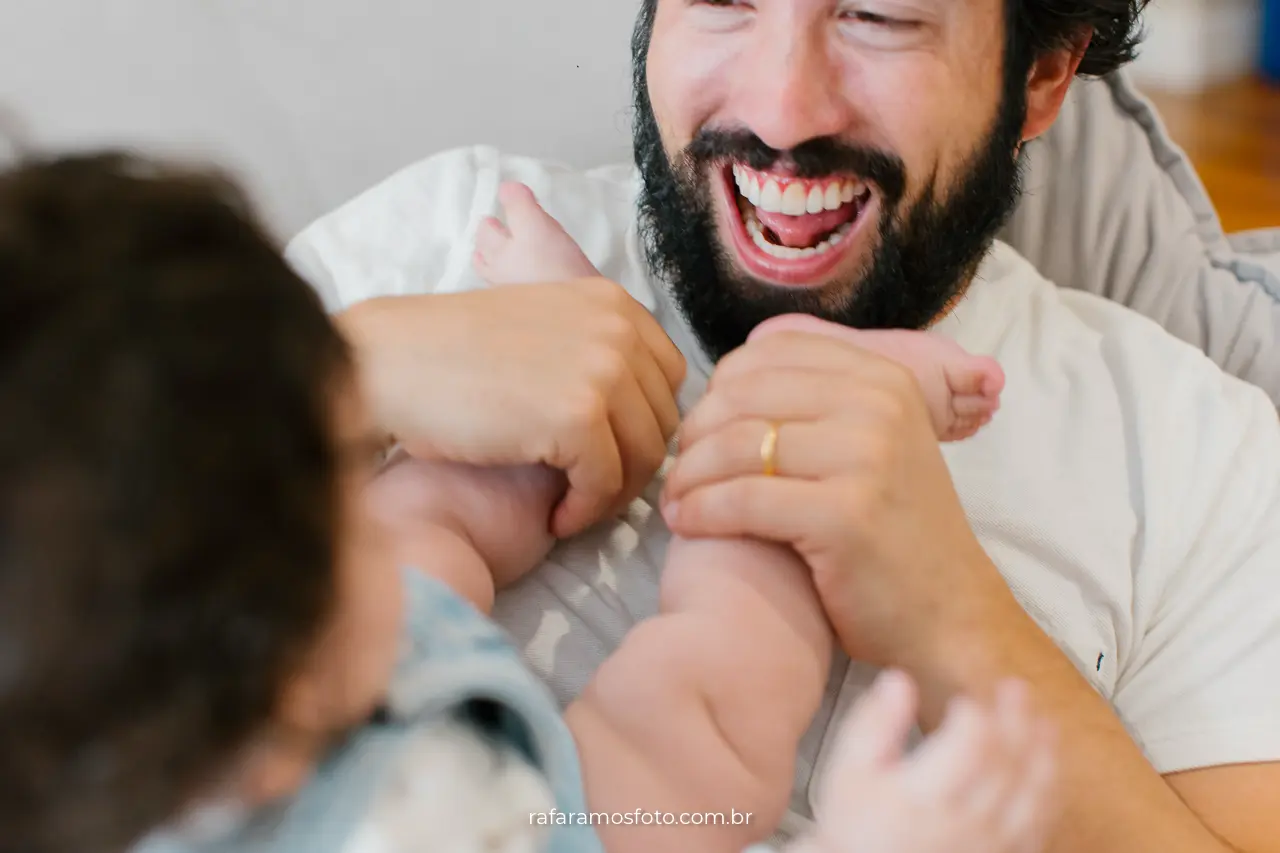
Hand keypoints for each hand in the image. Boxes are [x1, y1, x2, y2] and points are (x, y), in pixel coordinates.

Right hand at [339, 278, 684, 536]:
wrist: (389, 364)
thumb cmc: (450, 357)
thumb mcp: (541, 329)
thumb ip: (594, 353)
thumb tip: (640, 413)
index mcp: (612, 302)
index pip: (668, 379)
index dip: (644, 425)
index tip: (609, 456)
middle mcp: (618, 328)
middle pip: (663, 421)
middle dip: (632, 467)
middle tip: (590, 495)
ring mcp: (602, 369)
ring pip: (644, 457)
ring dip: (612, 495)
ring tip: (571, 509)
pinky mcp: (578, 416)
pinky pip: (607, 483)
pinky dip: (586, 511)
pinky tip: (555, 518)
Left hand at [660, 329, 1011, 666]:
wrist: (948, 616)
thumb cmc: (892, 535)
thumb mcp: (873, 444)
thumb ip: (816, 403)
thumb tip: (726, 378)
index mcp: (882, 378)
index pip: (766, 354)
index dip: (717, 390)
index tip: (700, 431)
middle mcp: (878, 405)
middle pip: (743, 396)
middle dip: (694, 434)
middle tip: (677, 470)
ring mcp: (866, 457)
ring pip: (736, 446)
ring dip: (688, 476)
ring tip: (674, 502)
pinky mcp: (845, 514)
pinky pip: (743, 499)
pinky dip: (700, 511)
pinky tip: (685, 525)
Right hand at [791, 671, 1056, 852]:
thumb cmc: (855, 821)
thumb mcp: (849, 769)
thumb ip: (874, 724)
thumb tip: (898, 681)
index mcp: (922, 796)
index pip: (968, 746)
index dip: (974, 714)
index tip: (965, 697)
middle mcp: (963, 823)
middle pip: (1006, 764)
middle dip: (1015, 720)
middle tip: (1016, 687)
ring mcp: (988, 845)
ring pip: (1032, 796)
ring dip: (1043, 754)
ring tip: (1045, 722)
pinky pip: (1039, 826)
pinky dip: (1048, 794)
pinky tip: (1046, 770)